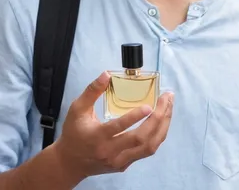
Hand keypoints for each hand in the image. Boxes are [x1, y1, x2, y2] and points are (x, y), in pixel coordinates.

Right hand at [53, 71, 173, 183]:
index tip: (148, 106)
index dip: (134, 117)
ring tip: (169, 107)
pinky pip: (147, 150)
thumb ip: (92, 91)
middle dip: (158, 118)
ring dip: (162, 126)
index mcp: (97, 137)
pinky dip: (157, 135)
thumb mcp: (77, 109)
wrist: (70, 163)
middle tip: (166, 99)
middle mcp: (111, 152)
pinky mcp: (125, 164)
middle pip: (141, 139)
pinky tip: (162, 120)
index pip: (118, 128)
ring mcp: (120, 161)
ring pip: (149, 147)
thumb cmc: (73, 132)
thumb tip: (106, 74)